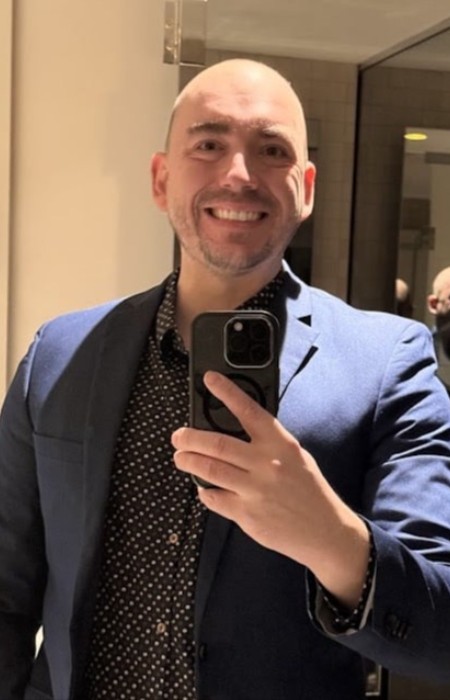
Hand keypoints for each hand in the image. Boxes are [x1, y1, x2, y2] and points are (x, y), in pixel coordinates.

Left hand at [172, 371, 369, 607]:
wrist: (325, 531)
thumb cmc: (308, 489)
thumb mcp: (295, 456)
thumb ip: (268, 442)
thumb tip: (233, 429)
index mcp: (280, 443)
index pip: (249, 410)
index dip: (227, 392)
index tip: (209, 379)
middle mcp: (266, 464)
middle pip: (217, 444)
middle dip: (190, 438)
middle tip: (179, 436)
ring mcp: (255, 490)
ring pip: (209, 469)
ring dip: (188, 461)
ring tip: (181, 458)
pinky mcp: (247, 515)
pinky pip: (214, 498)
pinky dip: (205, 491)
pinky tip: (205, 487)